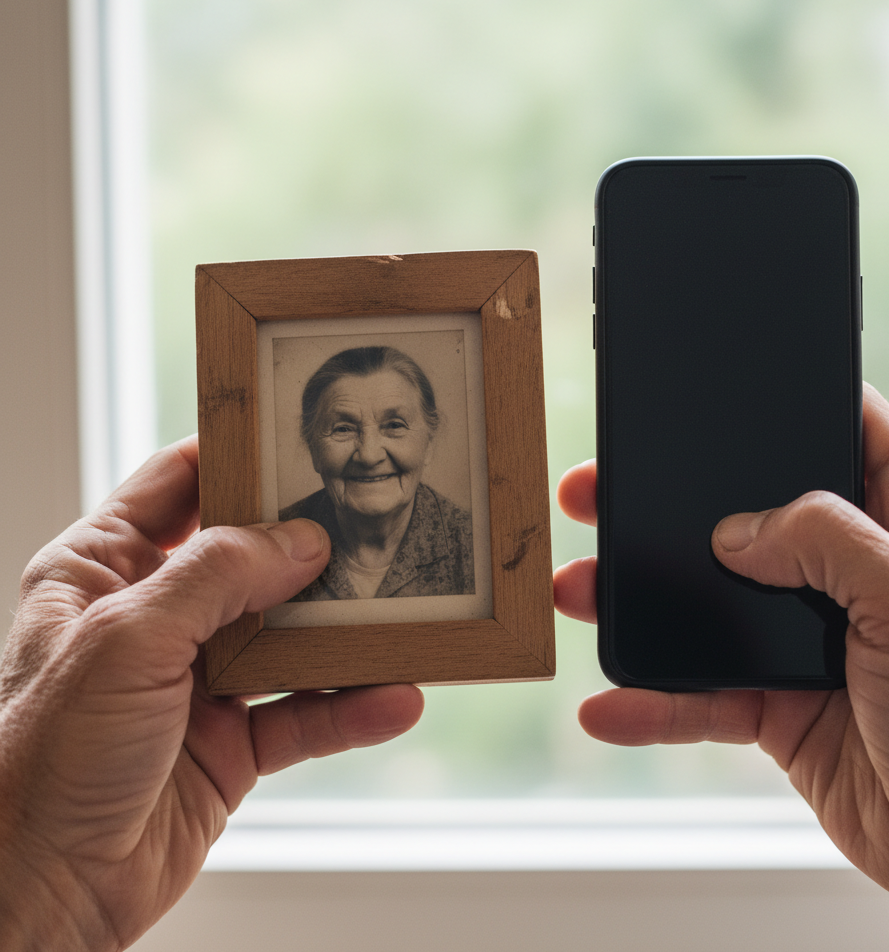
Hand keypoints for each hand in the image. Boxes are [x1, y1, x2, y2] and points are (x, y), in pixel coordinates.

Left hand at [0, 437, 422, 950]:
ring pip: (287, 638)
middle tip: (372, 521)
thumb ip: (218, 575)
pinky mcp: (229, 743)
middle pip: (250, 558)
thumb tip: (303, 539)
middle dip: (310, 546)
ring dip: (344, 634)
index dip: (236, 455)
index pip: (178, 484)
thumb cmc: (45, 757)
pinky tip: (394, 699)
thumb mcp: (128, 638)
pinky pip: (302, 716)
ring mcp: (195, 680)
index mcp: (103, 568)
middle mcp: (154, 616)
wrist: (38, 896)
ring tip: (402, 616)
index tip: (301, 438)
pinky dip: (349, 710)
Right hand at [554, 385, 888, 951]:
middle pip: (748, 510)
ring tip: (579, 589)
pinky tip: (610, 703)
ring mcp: (810, 631)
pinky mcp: (779, 697)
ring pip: (710, 598)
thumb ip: (825, 540)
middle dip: (672, 503)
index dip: (786, 405)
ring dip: (642, 599)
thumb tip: (733, 533)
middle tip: (603, 492)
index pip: (846, 428)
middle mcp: (857, 564)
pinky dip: (655, 700)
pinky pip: (702, 689)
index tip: (714, 395)